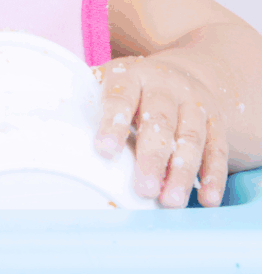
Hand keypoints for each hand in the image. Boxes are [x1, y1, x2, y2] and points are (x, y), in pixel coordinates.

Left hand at [94, 55, 228, 206]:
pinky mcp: (216, 120)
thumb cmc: (130, 89)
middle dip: (151, 157)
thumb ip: (88, 106)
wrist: (180, 72)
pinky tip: (207, 199)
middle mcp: (164, 86)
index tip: (103, 151)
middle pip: (159, 120)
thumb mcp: (108, 85)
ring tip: (170, 201)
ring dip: (182, 172)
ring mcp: (193, 102)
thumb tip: (56, 138)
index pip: (119, 97)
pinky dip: (213, 175)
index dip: (112, 123)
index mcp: (129, 75)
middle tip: (142, 190)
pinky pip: (217, 148)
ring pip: (190, 137)